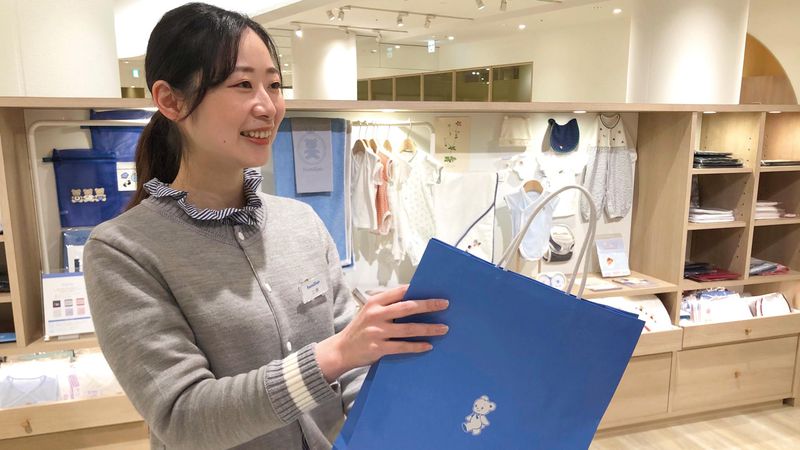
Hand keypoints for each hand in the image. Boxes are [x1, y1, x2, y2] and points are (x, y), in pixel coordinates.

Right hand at [316, 285, 448, 381]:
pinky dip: (417, 346)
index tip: (434, 290)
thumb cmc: (360, 329)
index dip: (417, 290)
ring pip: (408, 329)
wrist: (341, 350)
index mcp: (374, 302)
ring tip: (443, 328)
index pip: (399, 292)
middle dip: (428, 305)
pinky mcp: (378, 348)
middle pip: (407, 308)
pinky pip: (402, 347)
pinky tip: (428, 346)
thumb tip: (415, 301)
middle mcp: (376, 315)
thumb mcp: (369, 312)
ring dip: (428, 328)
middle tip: (444, 304)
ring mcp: (377, 332)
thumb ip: (387, 307)